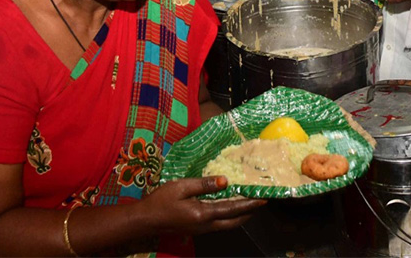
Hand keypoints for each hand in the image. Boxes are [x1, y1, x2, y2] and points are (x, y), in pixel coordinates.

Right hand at [140, 177, 263, 235]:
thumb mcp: (181, 187)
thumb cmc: (161, 201)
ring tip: (250, 204)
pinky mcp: (198, 229)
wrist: (146, 220)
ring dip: (241, 215)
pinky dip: (230, 216)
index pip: (233, 208)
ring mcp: (202, 229)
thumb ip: (204, 184)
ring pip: (228, 224)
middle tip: (261, 202)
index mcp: (203, 214)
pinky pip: (220, 223)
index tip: (264, 198)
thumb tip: (226, 180)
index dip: (250, 204)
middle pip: (235, 221)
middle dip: (250, 212)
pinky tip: (231, 207)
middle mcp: (206, 225)